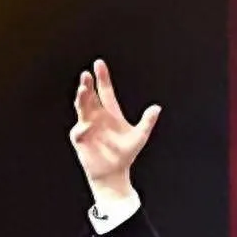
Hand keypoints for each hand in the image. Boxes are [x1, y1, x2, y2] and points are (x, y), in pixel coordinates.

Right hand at [69, 59, 160, 199]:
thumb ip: (147, 122)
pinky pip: (79, 131)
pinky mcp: (80, 138)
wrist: (114, 173)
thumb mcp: (139, 137)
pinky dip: (82, 128)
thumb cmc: (125, 155)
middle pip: (91, 96)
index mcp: (110, 113)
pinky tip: (86, 127)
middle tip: (87, 75)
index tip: (99, 63)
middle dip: (88, 85)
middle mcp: (96, 116)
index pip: (105, 91)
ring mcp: (87, 125)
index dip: (103, 78)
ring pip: (82, 108)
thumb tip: (157, 107)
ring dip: (81, 99)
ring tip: (83, 89)